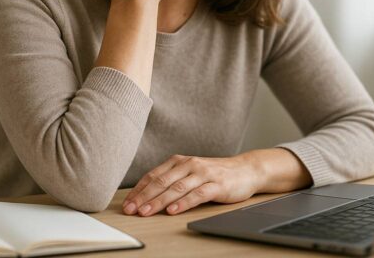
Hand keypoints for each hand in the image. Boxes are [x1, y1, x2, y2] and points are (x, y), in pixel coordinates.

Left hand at [121, 154, 261, 216]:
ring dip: (159, 201)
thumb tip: (146, 196)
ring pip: (177, 188)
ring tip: (146, 212)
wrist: (246, 169)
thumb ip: (172, 180)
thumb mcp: (190, 173)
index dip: (139, 190)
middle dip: (144, 197)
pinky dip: (184, 203)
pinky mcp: (217, 185)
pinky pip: (197, 194)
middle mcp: (189, 164)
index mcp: (179, 161)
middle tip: (131, 210)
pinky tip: (173, 210)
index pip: (153, 176)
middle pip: (162, 182)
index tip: (127, 204)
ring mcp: (203, 174)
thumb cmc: (214, 174)